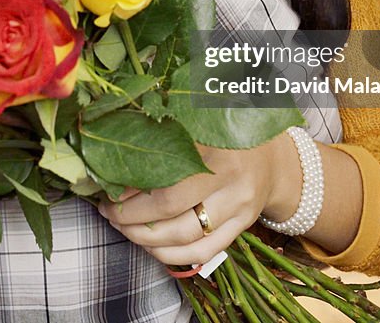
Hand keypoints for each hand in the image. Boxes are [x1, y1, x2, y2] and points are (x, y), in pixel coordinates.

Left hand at [97, 133, 299, 265]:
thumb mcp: (196, 123)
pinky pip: (204, 252)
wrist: (273, 157)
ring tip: (124, 228)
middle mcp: (230, 177)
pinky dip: (171, 256)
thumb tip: (115, 167)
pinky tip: (150, 247)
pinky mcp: (243, 226)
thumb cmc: (225, 134)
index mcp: (214, 143)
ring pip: (184, 236)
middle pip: (169, 207)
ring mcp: (240, 206)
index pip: (162, 173)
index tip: (106, 187)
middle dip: (130, 216)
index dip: (129, 186)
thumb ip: (161, 137)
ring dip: (145, 239)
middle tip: (108, 211)